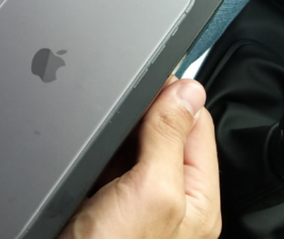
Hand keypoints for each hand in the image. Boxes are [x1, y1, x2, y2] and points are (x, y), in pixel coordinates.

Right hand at [59, 78, 220, 238]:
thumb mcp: (149, 191)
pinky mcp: (101, 201)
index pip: (197, 124)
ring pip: (130, 145)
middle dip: (140, 116)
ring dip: (115, 133)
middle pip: (163, 131)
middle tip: (118, 114)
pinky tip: (85, 155)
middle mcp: (169, 199)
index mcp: (197, 198)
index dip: (175, 97)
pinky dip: (94, 150)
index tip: (150, 82)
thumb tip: (187, 91)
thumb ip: (169, 138)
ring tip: (99, 138)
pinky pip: (103, 161)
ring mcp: (134, 201)